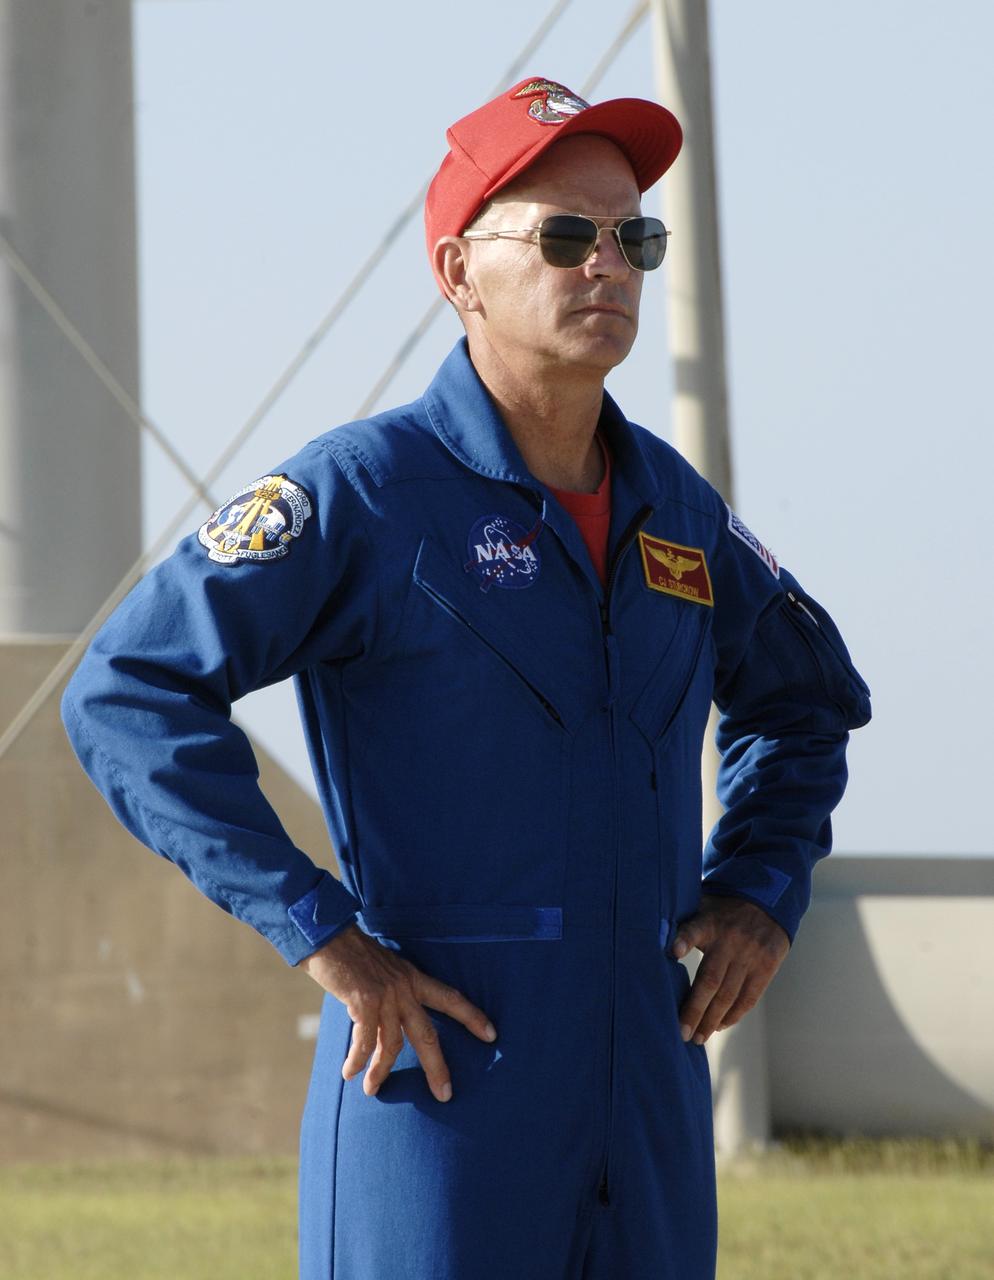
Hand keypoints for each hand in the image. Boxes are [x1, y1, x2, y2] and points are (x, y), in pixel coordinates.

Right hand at [298, 925, 496, 1101]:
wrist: (328, 935)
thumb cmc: (351, 955)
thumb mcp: (382, 970)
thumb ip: (390, 993)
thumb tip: (387, 1021)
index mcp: (412, 977)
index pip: (449, 997)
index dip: (471, 1016)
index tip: (491, 1034)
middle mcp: (404, 987)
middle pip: (428, 1034)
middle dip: (437, 1067)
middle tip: (445, 1094)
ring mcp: (386, 995)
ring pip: (393, 1044)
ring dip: (381, 1071)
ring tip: (371, 1089)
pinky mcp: (364, 1002)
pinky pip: (365, 1041)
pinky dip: (358, 1060)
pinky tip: (350, 1072)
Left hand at [671, 894, 788, 1045]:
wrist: (766, 900)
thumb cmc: (721, 910)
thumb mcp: (701, 906)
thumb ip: (681, 924)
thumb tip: (651, 941)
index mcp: (709, 923)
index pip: (694, 929)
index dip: (684, 940)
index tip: (673, 952)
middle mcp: (730, 940)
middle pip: (710, 980)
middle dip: (695, 1010)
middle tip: (682, 1033)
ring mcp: (750, 955)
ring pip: (729, 994)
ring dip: (712, 1020)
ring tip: (698, 1037)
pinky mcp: (767, 966)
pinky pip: (749, 997)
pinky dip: (734, 1014)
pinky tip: (720, 1025)